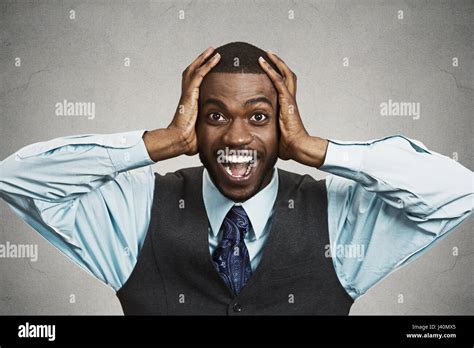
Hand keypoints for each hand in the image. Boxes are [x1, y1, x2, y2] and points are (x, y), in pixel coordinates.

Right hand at [167, 47, 220, 154]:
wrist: (180, 140)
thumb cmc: (189, 138)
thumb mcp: (201, 129)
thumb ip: (207, 126)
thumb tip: (217, 133)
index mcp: (189, 101)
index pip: (194, 81)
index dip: (200, 70)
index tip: (209, 64)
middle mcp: (187, 94)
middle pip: (192, 71)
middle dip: (201, 60)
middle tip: (211, 51)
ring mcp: (188, 93)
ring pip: (195, 69)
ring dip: (204, 58)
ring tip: (213, 50)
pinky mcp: (190, 94)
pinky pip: (199, 75)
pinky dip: (207, 65)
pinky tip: (215, 58)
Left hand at [258, 51, 327, 167]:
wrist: (297, 147)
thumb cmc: (288, 144)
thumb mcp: (276, 134)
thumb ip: (269, 131)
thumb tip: (258, 139)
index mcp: (288, 106)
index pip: (284, 85)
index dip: (278, 75)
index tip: (269, 67)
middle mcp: (290, 99)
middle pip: (288, 75)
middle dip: (278, 63)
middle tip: (268, 54)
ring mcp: (289, 99)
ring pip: (285, 74)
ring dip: (275, 62)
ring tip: (266, 53)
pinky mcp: (287, 101)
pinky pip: (278, 81)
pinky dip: (271, 70)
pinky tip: (263, 63)